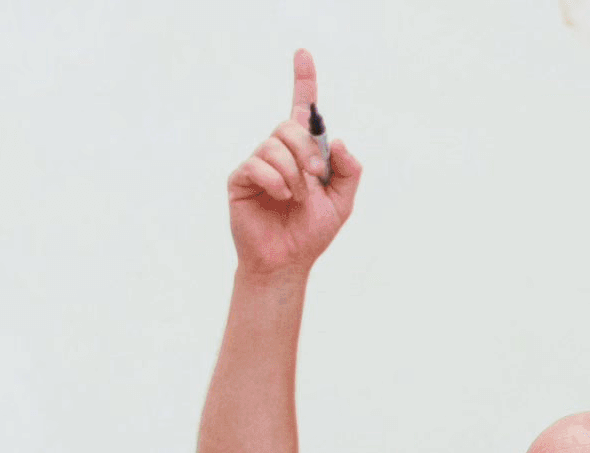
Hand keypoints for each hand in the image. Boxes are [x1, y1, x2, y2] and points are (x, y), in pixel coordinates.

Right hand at [227, 49, 362, 280]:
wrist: (287, 261)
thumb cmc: (311, 232)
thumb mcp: (342, 201)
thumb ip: (349, 170)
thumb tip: (337, 139)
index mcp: (303, 153)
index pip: (302, 110)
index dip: (303, 81)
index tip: (304, 54)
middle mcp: (278, 152)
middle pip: (290, 127)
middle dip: (308, 151)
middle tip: (316, 177)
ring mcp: (258, 163)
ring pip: (274, 145)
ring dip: (294, 174)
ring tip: (297, 198)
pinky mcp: (241, 178)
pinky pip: (257, 164)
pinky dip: (276, 181)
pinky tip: (281, 198)